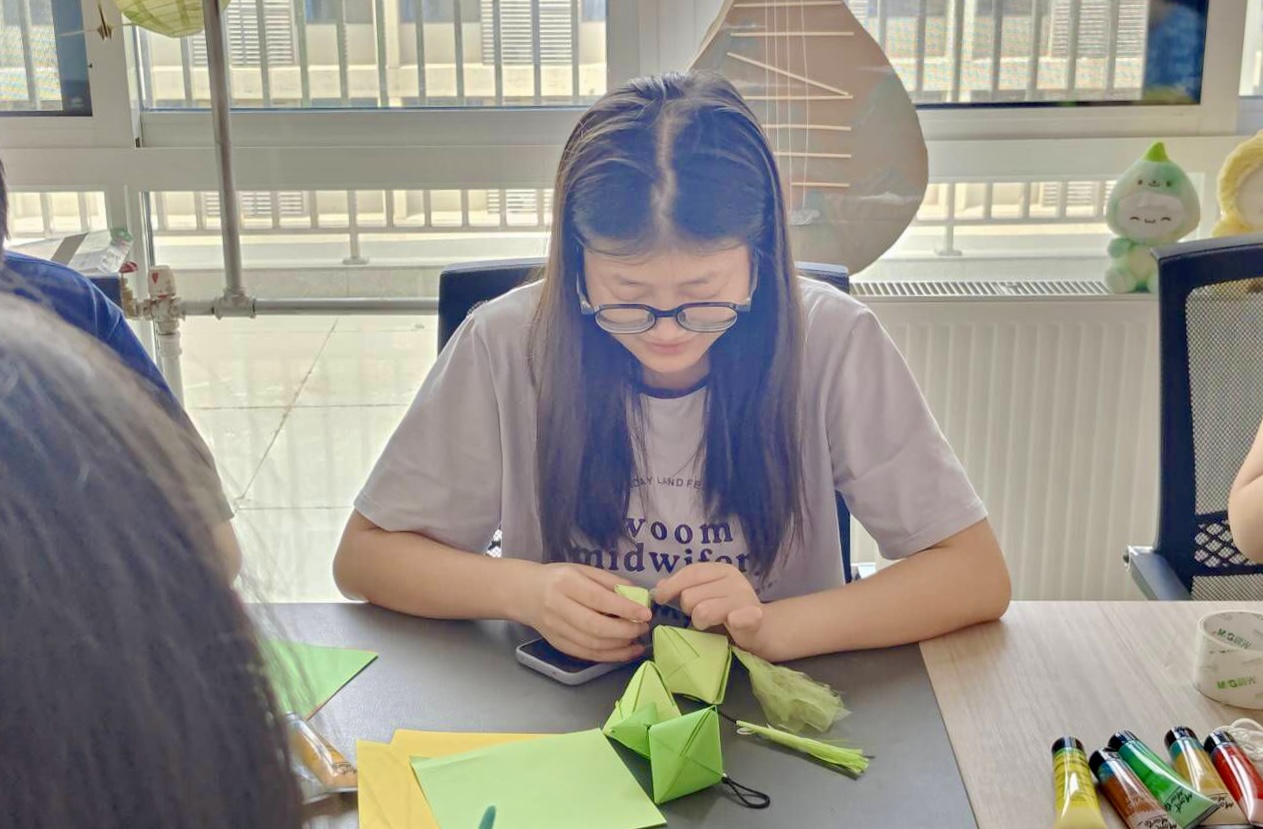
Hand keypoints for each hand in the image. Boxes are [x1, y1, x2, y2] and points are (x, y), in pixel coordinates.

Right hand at [519, 563, 650, 661]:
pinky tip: (626, 651)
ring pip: (593, 645)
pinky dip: (610, 656)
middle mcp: (558, 607)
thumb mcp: (582, 570)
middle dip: (626, 630)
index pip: (598, 599)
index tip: (645, 613)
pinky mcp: (558, 644)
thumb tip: (637, 596)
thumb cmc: (557, 578)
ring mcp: (556, 629)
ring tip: (637, 639)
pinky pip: (587, 655)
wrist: (525, 593)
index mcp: (565, 583)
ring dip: (620, 645)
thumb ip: (609, 581)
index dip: (625, 609)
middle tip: (643, 627)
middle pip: (596, 626)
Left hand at [653, 562, 765, 651]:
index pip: (691, 573)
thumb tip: (660, 585)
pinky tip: (732, 622)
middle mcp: (734, 580)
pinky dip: (732, 621)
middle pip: (690, 595)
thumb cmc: (728, 611)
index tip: (659, 597)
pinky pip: (734, 618)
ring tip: (711, 623)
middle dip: (688, 609)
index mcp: (722, 570)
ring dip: (701, 622)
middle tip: (699, 615)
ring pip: (702, 611)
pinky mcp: (753, 617)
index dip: (672, 585)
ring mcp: (744, 597)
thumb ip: (684, 588)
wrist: (762, 629)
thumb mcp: (704, 595)